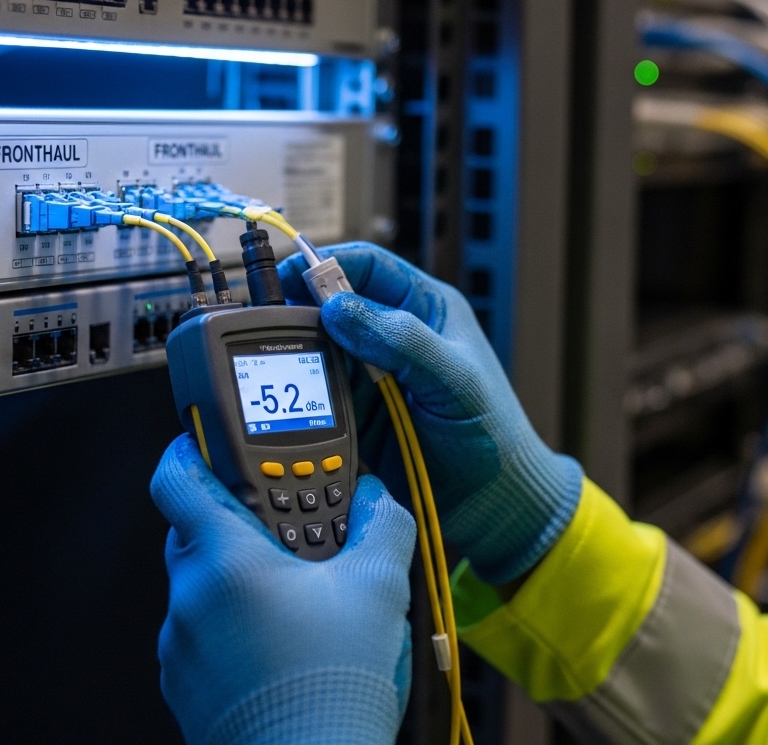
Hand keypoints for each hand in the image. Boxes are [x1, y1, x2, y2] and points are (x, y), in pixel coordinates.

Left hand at [151, 435, 414, 744]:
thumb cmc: (333, 686)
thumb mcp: (380, 589)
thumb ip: (381, 525)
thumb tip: (377, 499)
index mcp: (224, 560)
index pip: (177, 476)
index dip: (191, 446)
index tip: (212, 437)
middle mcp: (189, 599)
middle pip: (196, 530)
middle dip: (242, 521)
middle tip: (292, 527)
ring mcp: (181, 648)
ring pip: (203, 587)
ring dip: (243, 580)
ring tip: (303, 596)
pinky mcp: (185, 688)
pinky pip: (205, 636)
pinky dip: (236, 628)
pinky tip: (285, 644)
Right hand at [278, 242, 582, 583]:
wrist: (490, 502)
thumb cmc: (494, 435)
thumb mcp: (455, 380)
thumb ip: (403, 340)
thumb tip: (342, 307)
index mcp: (425, 309)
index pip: (368, 266)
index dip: (326, 265)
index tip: (291, 276)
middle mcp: (393, 337)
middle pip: (332, 305)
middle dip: (302, 311)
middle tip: (273, 325)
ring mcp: (372, 376)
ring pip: (318, 349)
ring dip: (299, 356)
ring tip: (281, 364)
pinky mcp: (356, 413)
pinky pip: (318, 393)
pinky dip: (302, 395)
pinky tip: (293, 402)